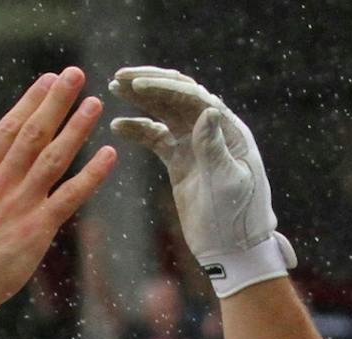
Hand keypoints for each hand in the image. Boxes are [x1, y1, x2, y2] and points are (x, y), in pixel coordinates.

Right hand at [0, 68, 115, 325]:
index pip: (7, 130)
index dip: (30, 102)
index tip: (47, 80)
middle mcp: (0, 184)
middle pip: (33, 133)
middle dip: (56, 101)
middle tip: (76, 75)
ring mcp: (19, 205)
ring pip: (54, 157)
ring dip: (77, 128)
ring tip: (95, 104)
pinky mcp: (35, 230)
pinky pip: (71, 196)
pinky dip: (92, 175)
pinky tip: (110, 155)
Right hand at [109, 66, 294, 295]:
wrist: (233, 249)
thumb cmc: (238, 218)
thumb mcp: (228, 182)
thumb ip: (215, 147)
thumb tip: (207, 109)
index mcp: (229, 130)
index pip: (194, 98)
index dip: (166, 88)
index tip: (138, 86)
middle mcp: (212, 130)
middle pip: (178, 97)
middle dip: (149, 84)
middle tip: (120, 78)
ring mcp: (194, 144)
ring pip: (164, 113)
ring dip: (140, 100)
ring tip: (113, 89)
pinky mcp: (180, 161)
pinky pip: (156, 138)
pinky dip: (138, 130)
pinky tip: (118, 126)